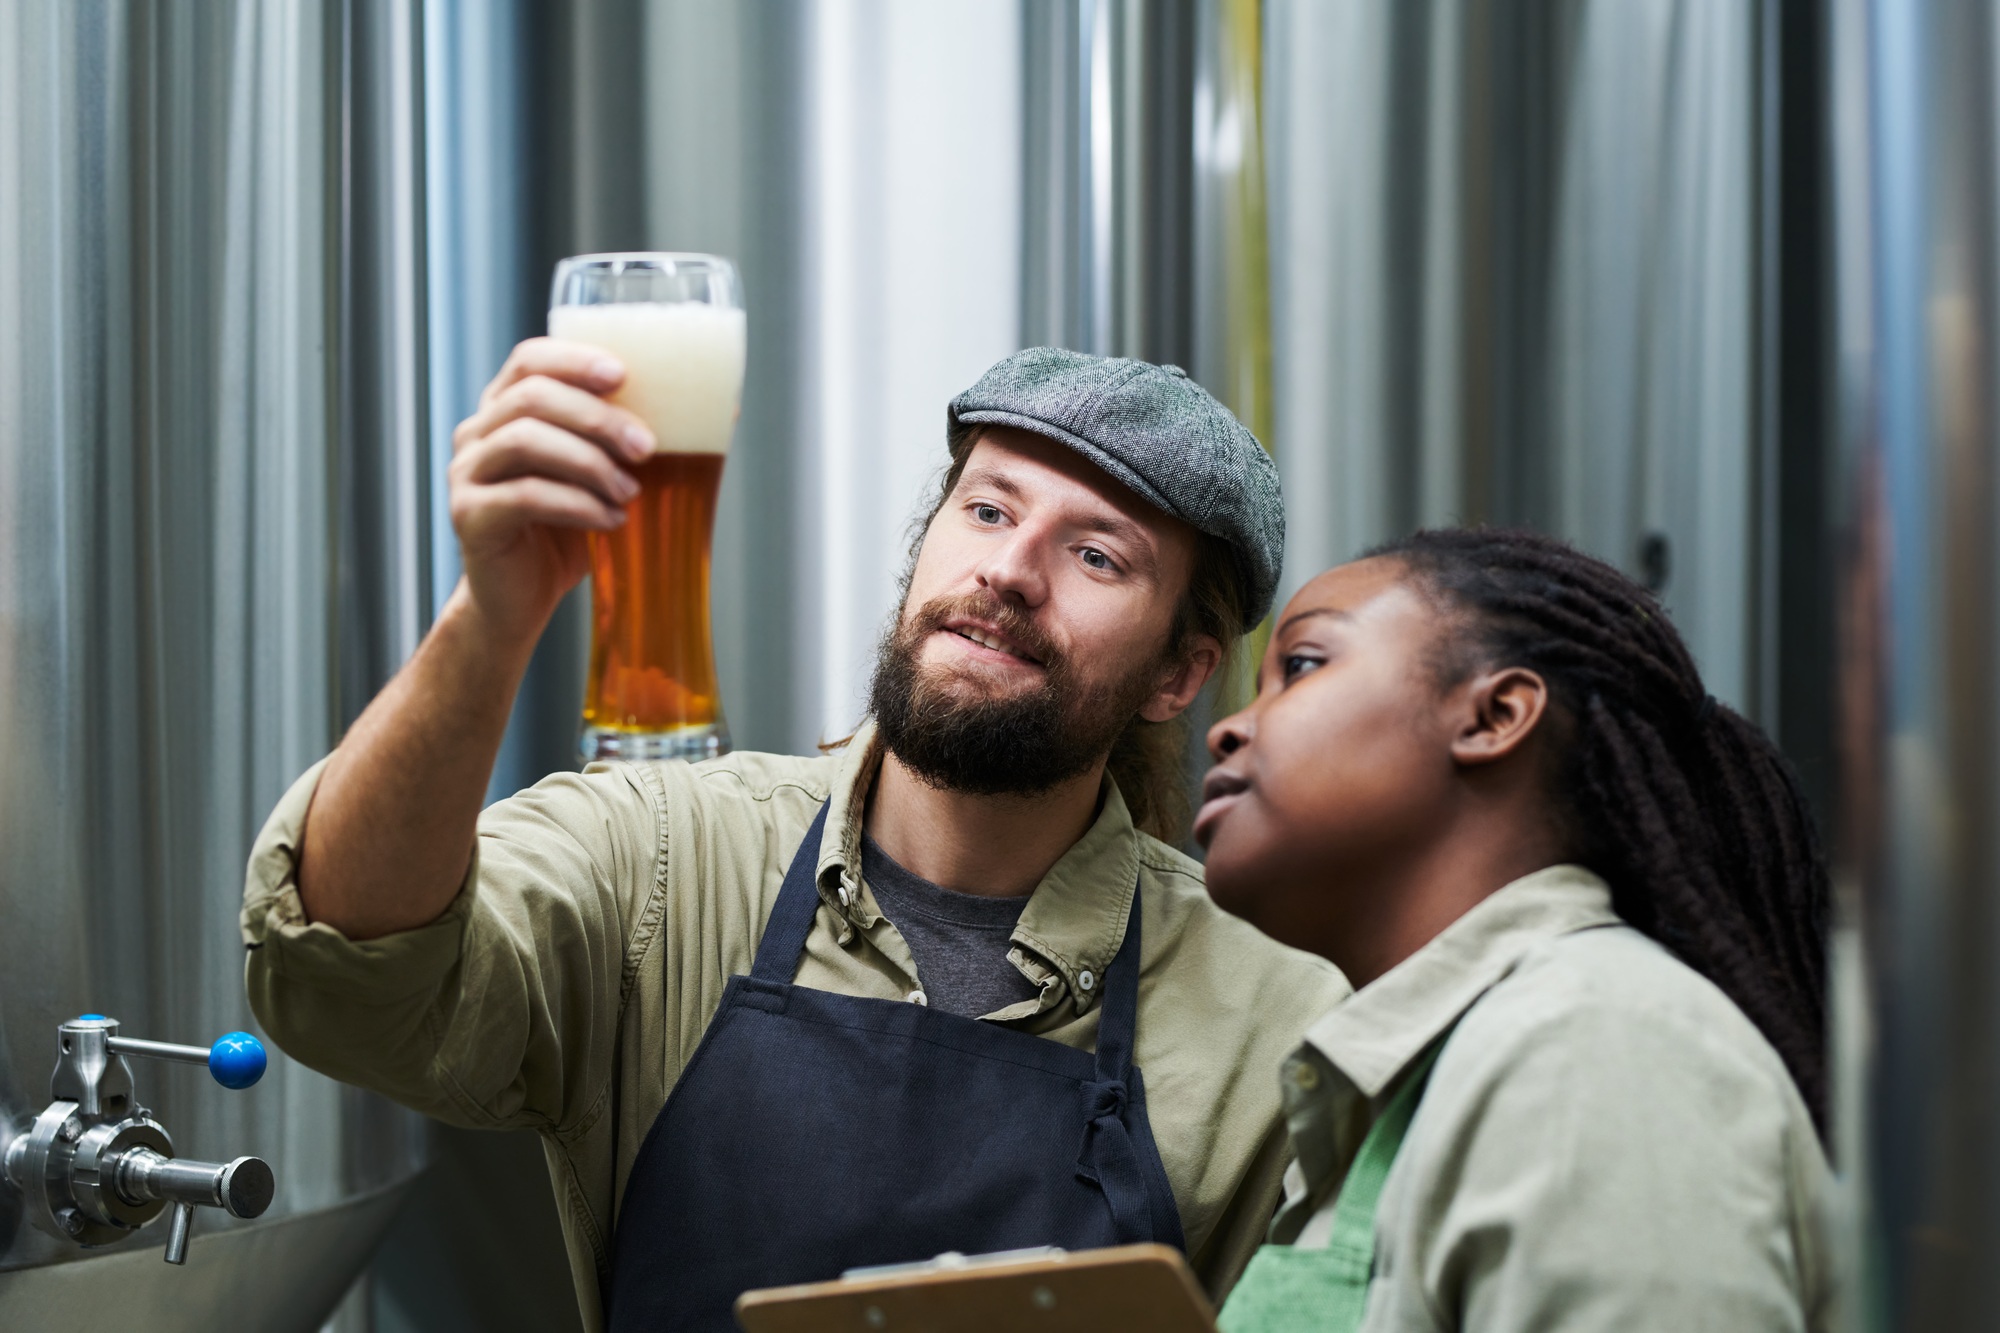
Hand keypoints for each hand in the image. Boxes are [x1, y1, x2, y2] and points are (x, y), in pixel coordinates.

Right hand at [448, 337, 656, 645]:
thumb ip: (638, 442)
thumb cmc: (568, 530)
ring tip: (631, 492)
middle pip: (533, 397)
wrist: (523, 599)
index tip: (623, 375)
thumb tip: (723, 411)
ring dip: (590, 462)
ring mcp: (467, 473)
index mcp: (506, 410)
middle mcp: (478, 433)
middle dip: (598, 418)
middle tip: (646, 448)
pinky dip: (577, 505)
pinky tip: (610, 520)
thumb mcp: (606, 478)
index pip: (530, 360)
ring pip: (526, 441)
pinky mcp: (469, 515)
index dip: (574, 359)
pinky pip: (524, 495)